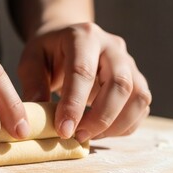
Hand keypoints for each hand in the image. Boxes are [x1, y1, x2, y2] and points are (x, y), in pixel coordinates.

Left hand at [18, 22, 151, 141]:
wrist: (67, 40)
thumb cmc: (48, 53)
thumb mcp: (31, 61)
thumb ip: (33, 85)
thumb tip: (37, 118)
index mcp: (83, 36)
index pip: (83, 71)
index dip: (74, 104)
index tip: (63, 130)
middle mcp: (112, 47)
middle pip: (120, 84)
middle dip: (100, 117)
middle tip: (78, 136)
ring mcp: (129, 63)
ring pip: (138, 96)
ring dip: (116, 124)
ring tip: (89, 135)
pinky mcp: (137, 80)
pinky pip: (141, 107)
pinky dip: (125, 126)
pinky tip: (101, 132)